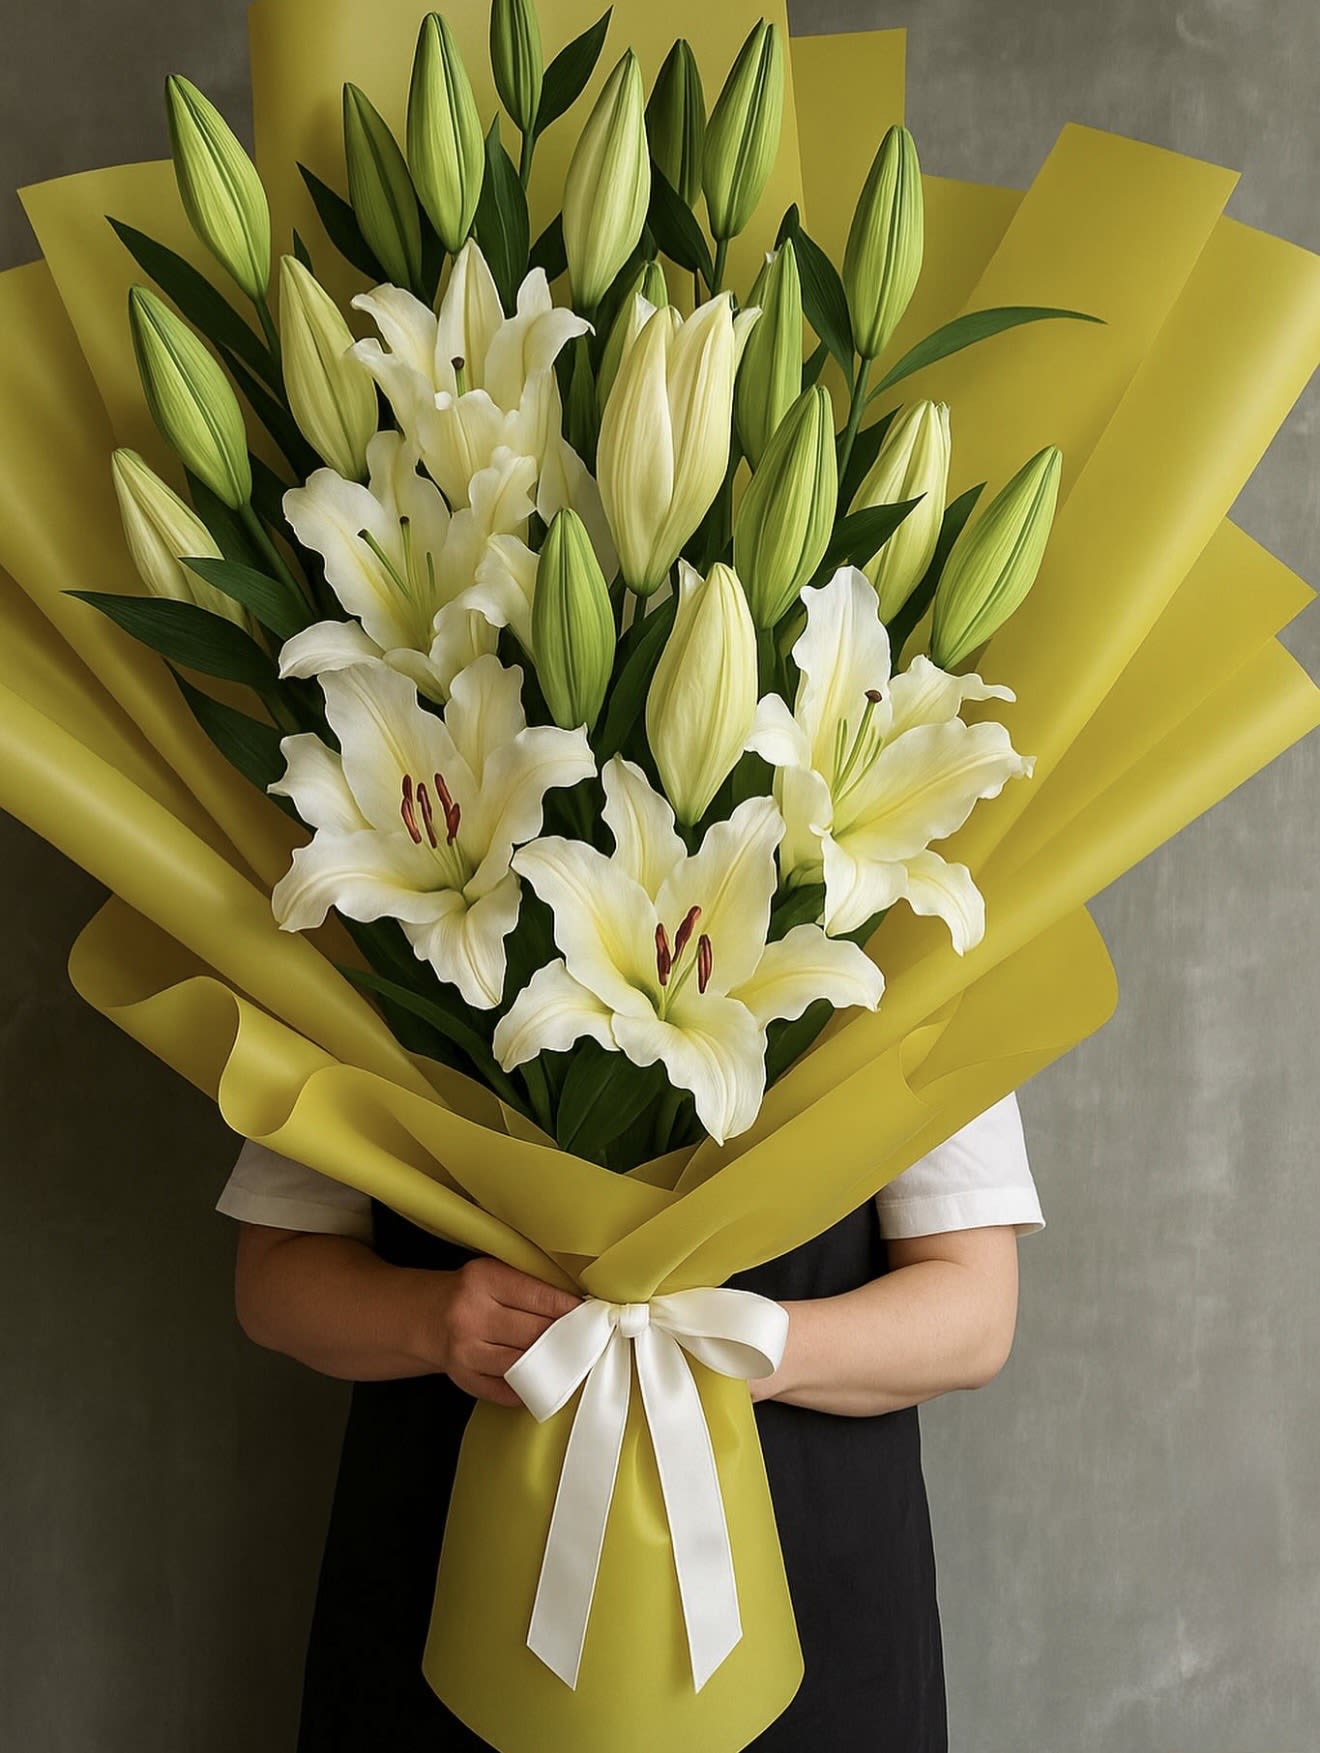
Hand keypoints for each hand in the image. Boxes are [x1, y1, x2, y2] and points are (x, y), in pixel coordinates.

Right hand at [417, 1257, 579, 1407]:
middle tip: (589, 1340)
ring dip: (552, 1365)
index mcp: (483, 1280)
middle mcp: (471, 1315)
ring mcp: (466, 1351)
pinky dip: (529, 1387)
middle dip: (566, 1338)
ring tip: (572, 1361)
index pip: (540, 1298)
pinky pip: (507, 1390)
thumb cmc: (470, 1293)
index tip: (593, 1315)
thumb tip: (578, 1306)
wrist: (424, 1317)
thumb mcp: (493, 1273)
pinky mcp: (464, 1378)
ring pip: (524, 1364)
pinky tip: (544, 1381)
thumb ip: (528, 1285)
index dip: (571, 1310)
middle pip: (535, 1333)